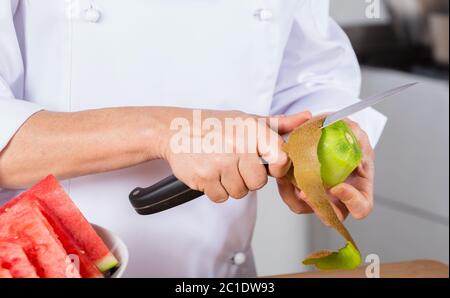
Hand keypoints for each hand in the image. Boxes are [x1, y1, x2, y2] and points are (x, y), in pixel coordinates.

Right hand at [159, 108, 310, 202]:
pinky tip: (211, 173)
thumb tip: (307, 118)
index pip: (281, 158)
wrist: (175, 129)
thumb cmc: (214, 125)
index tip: (268, 164)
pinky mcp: (204, 177)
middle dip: (249, 177)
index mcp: (253, 129)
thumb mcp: (247, 119)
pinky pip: (221, 197)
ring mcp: (220, 162)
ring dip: (232, 184)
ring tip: (221, 166)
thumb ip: (279, 123)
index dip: (277, 166)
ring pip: (240, 192)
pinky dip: (217, 190)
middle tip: (235, 163)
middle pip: (258, 182)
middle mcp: (238, 145)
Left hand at [276, 119, 374, 223]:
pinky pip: (292, 197)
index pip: (361, 206)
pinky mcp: (301, 189)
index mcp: (359, 187)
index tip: (338, 187)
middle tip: (306, 192)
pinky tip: (283, 174)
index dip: (351, 201)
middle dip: (317, 206)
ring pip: (306, 207)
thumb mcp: (353, 131)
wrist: (323, 132)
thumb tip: (353, 133)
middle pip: (331, 215)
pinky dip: (286, 187)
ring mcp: (319, 195)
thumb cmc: (342, 135)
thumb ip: (355, 134)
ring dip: (296, 196)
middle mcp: (339, 197)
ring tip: (288, 179)